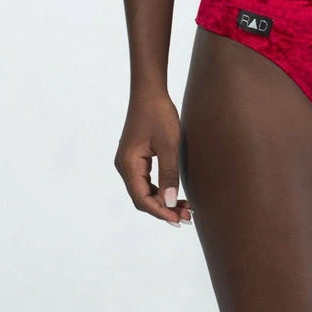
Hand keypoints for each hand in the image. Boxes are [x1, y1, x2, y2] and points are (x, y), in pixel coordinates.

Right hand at [114, 89, 193, 227]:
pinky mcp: (135, 157)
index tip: (179, 220)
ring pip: (144, 191)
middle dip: (164, 209)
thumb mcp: (169, 145)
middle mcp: (124, 166)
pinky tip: (175, 193)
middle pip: (142, 198)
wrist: (149, 91)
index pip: (142, 199)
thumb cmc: (159, 114)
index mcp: (128, 165)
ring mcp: (129, 162)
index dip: (161, 212)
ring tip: (185, 209)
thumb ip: (169, 175)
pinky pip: (146, 180)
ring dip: (163, 201)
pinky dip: (160, 189)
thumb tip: (171, 203)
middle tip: (187, 217)